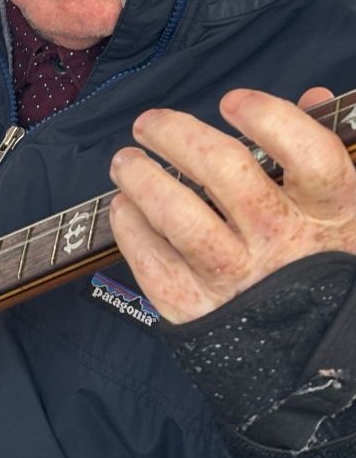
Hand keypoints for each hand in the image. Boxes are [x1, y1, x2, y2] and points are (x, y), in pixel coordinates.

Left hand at [108, 88, 355, 323]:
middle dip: (176, 136)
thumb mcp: (344, 215)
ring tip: (124, 162)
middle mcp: (282, 243)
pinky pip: (151, 260)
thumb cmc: (321, 269)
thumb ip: (327, 155)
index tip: (231, 101)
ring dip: (141, 178)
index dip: (268, 118)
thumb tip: (310, 97)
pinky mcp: (196, 309)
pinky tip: (124, 207)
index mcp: (330, 214)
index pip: (307, 154)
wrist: (312, 361)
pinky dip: (130, 228)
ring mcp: (236, 278)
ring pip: (178, 214)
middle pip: (224, 172)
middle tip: (148, 123)